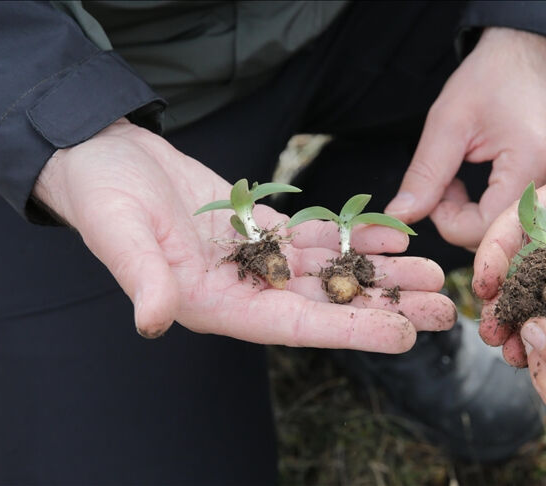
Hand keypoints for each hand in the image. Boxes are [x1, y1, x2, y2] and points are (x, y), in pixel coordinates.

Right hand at [34, 120, 455, 351]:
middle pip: (328, 304)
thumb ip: (143, 278)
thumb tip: (151, 321)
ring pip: (331, 271)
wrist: (102, 158)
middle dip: (385, 304)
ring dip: (381, 271)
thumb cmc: (102, 198)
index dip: (351, 331)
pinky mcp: (260, 228)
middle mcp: (245, 289)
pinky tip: (392, 231)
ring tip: (432, 271)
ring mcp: (256, 259)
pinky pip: (317, 237)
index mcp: (216, 304)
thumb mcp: (119, 236)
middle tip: (444, 306)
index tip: (405, 334)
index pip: (295, 327)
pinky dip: (355, 235)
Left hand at [385, 27, 545, 249]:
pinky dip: (501, 210)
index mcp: (531, 161)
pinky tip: (490, 183)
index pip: (485, 229)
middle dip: (463, 221)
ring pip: (516, 231)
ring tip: (468, 180)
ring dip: (481, 217)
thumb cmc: (492, 76)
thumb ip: (424, 175)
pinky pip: (531, 217)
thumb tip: (399, 217)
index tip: (436, 194)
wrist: (536, 49)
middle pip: (503, 236)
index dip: (448, 222)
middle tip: (448, 185)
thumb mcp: (447, 121)